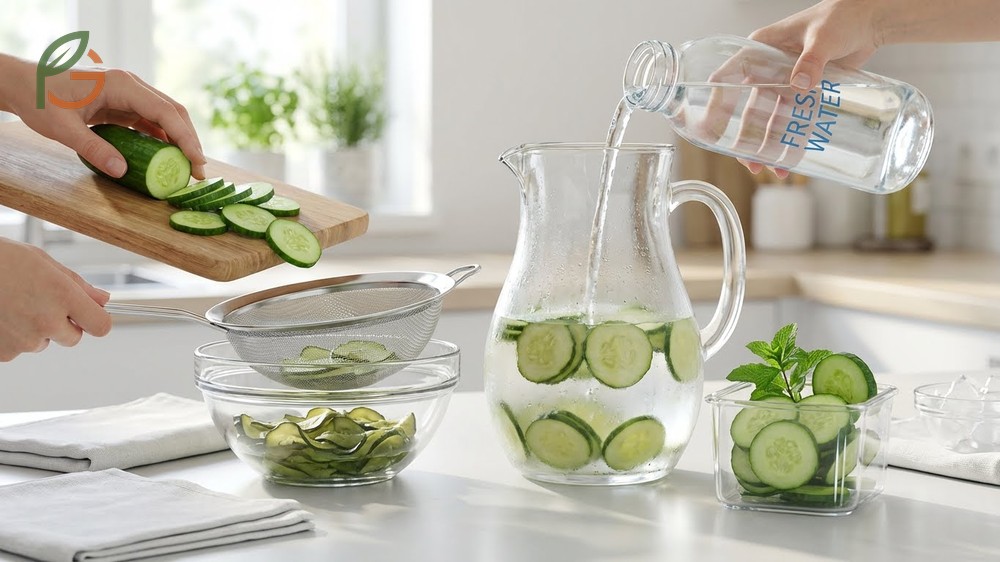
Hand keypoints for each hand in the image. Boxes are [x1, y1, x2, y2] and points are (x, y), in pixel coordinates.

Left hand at [0, 54, 205, 178]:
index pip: (165, 111)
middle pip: (173, 111)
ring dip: (179, 140)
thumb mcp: (63, 129)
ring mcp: (128, 92)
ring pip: (165, 115)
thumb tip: (122, 171)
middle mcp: (130, 84)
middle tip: (199, 171)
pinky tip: (166, 157)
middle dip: (189, 140)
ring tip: (187, 168)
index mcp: (121, 84)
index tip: (198, 162)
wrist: (23, 83)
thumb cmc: (39, 99)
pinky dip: (162, 138)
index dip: (185, 138)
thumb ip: (94, 149)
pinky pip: (150, 120)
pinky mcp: (122, 102)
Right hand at [0, 238, 111, 361]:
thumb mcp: (44, 263)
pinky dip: (11, 337)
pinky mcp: (3, 353)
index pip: (100, 326)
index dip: (97, 320)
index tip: (91, 316)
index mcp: (63, 296)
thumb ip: (77, 285)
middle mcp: (46, 321)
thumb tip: (103, 299)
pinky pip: (18, 349)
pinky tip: (1, 315)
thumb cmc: (1, 260)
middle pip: (73, 338)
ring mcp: (23, 340)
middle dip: (63, 324)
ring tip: (13, 304)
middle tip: (39, 302)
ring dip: (34, 330)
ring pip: (43, 343)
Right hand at [724, 0, 883, 177]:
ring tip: (773, 170)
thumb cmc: (842, 16)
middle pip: (749, 106)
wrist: (871, 20)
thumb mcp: (822, 37)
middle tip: (750, 163)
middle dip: (748, 137)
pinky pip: (795, 119)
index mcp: (762, 48)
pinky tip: (791, 160)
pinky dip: (793, 139)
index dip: (718, 103)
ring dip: (771, 144)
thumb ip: (811, 60)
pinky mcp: (806, 91)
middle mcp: (768, 67)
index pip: (730, 77)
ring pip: (772, 118)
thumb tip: (799, 85)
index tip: (712, 129)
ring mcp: (786, 81)